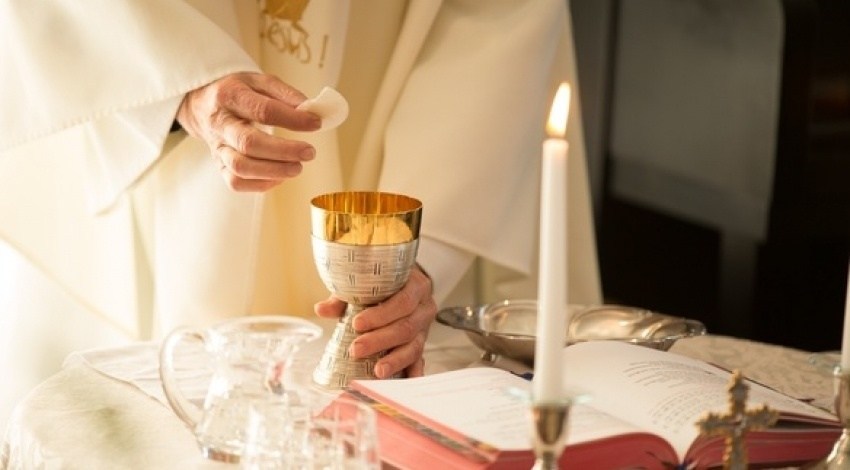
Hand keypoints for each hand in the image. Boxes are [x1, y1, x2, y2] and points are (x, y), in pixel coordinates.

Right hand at [176, 72, 320, 190]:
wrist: (202, 105)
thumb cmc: (239, 92)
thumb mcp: (260, 82)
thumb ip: (286, 94)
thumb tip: (313, 112)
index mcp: (231, 96)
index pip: (262, 110)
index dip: (292, 119)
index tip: (315, 123)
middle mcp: (221, 123)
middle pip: (249, 143)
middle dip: (283, 151)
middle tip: (309, 152)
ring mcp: (218, 147)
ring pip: (240, 167)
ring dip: (274, 171)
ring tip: (298, 168)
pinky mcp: (219, 165)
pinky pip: (236, 182)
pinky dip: (261, 184)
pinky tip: (280, 176)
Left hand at [313, 266, 435, 377]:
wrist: (407, 285)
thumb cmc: (386, 285)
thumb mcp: (367, 283)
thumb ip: (346, 296)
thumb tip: (321, 309)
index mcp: (416, 286)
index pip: (403, 301)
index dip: (381, 314)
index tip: (357, 324)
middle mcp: (424, 308)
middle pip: (406, 327)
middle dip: (380, 340)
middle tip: (356, 349)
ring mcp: (425, 329)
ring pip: (414, 347)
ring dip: (395, 361)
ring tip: (377, 371)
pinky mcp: (421, 345)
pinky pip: (419, 361)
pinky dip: (412, 373)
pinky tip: (403, 382)